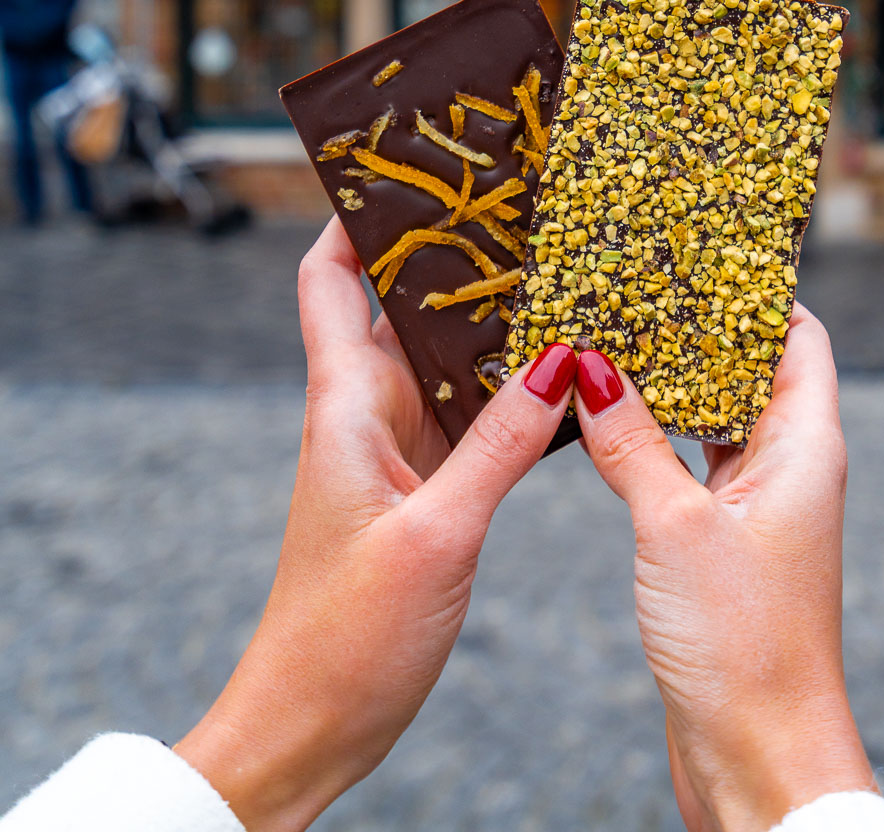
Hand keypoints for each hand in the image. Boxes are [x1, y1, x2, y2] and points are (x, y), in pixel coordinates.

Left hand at [176, 217, 575, 831]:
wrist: (310, 729)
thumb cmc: (345, 639)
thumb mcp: (437, 533)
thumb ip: (500, 444)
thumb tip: (566, 355)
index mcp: (345, 405)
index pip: (329, 279)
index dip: (356, 216)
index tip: (407, 161)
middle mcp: (367, 415)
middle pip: (401, 305)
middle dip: (451, 252)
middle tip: (522, 199)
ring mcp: (398, 452)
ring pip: (444, 359)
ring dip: (491, 319)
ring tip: (560, 266)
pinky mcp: (425, 492)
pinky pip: (470, 415)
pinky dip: (510, 387)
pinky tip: (566, 373)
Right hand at [575, 306, 874, 831]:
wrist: (760, 760)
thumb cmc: (745, 646)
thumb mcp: (674, 525)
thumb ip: (630, 439)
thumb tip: (587, 364)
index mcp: (806, 446)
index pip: (798, 336)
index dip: (761, 287)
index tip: (706, 243)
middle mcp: (790, 468)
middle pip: (749, 368)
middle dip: (695, 326)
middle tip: (635, 277)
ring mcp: (757, 508)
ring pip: (712, 417)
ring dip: (667, 382)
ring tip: (607, 332)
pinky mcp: (723, 546)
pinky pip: (689, 466)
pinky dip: (651, 436)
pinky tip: (603, 418)